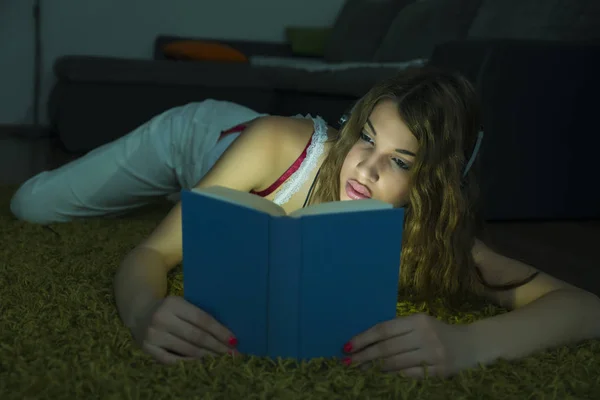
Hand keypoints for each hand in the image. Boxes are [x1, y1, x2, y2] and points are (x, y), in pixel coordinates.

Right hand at [133, 295, 238, 363]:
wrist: (140, 312)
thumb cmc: (170, 308)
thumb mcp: (182, 304)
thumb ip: (198, 315)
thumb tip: (226, 333)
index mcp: (174, 303)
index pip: (202, 319)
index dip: (220, 331)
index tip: (233, 340)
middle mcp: (161, 318)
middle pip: (196, 336)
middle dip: (216, 345)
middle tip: (230, 352)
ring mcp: (153, 335)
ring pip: (187, 349)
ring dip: (206, 355)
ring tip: (218, 356)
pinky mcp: (147, 348)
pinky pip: (172, 360)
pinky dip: (188, 361)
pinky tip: (200, 360)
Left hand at [343, 313, 475, 378]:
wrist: (472, 343)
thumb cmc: (439, 332)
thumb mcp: (420, 324)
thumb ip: (398, 331)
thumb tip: (366, 342)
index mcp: (418, 320)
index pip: (384, 329)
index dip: (364, 338)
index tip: (347, 346)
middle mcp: (425, 336)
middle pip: (387, 347)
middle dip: (364, 355)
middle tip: (347, 361)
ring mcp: (433, 354)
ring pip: (396, 363)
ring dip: (374, 367)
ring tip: (360, 368)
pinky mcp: (439, 371)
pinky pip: (408, 374)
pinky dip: (392, 375)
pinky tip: (381, 374)